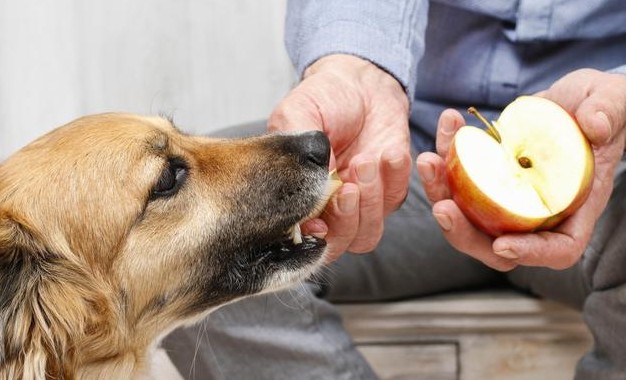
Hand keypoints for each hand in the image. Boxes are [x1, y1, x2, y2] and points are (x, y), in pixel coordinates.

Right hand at [268, 54, 411, 261]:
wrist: (361, 82)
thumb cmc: (322, 98)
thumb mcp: (296, 115)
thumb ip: (296, 153)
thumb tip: (309, 190)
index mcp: (298, 196)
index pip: (301, 237)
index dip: (311, 238)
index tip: (318, 222)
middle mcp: (328, 208)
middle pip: (337, 244)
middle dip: (345, 220)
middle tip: (348, 187)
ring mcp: (361, 203)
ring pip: (368, 234)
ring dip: (370, 202)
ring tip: (367, 160)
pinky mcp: (390, 190)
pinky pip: (396, 201)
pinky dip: (395, 179)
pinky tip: (390, 152)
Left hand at [417, 69, 625, 270]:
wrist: (575, 99)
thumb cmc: (604, 107)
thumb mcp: (614, 102)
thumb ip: (608, 112)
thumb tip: (594, 126)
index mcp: (573, 206)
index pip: (557, 249)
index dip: (530, 254)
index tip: (503, 245)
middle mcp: (535, 210)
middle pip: (496, 244)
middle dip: (464, 232)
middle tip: (442, 207)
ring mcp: (506, 196)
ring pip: (467, 214)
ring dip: (441, 191)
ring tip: (429, 161)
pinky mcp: (486, 175)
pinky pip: (458, 177)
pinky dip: (446, 156)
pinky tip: (447, 125)